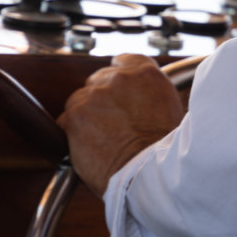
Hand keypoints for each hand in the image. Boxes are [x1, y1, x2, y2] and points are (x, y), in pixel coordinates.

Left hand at [57, 54, 183, 196]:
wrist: (150, 174)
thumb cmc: (164, 151)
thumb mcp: (170, 109)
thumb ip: (149, 93)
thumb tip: (135, 97)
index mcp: (145, 73)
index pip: (122, 62)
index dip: (118, 82)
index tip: (119, 95)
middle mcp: (118, 78)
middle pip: (98, 81)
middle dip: (103, 101)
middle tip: (114, 126)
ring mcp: (94, 95)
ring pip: (81, 100)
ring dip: (87, 117)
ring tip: (104, 140)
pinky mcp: (75, 116)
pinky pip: (66, 121)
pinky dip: (73, 134)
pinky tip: (90, 147)